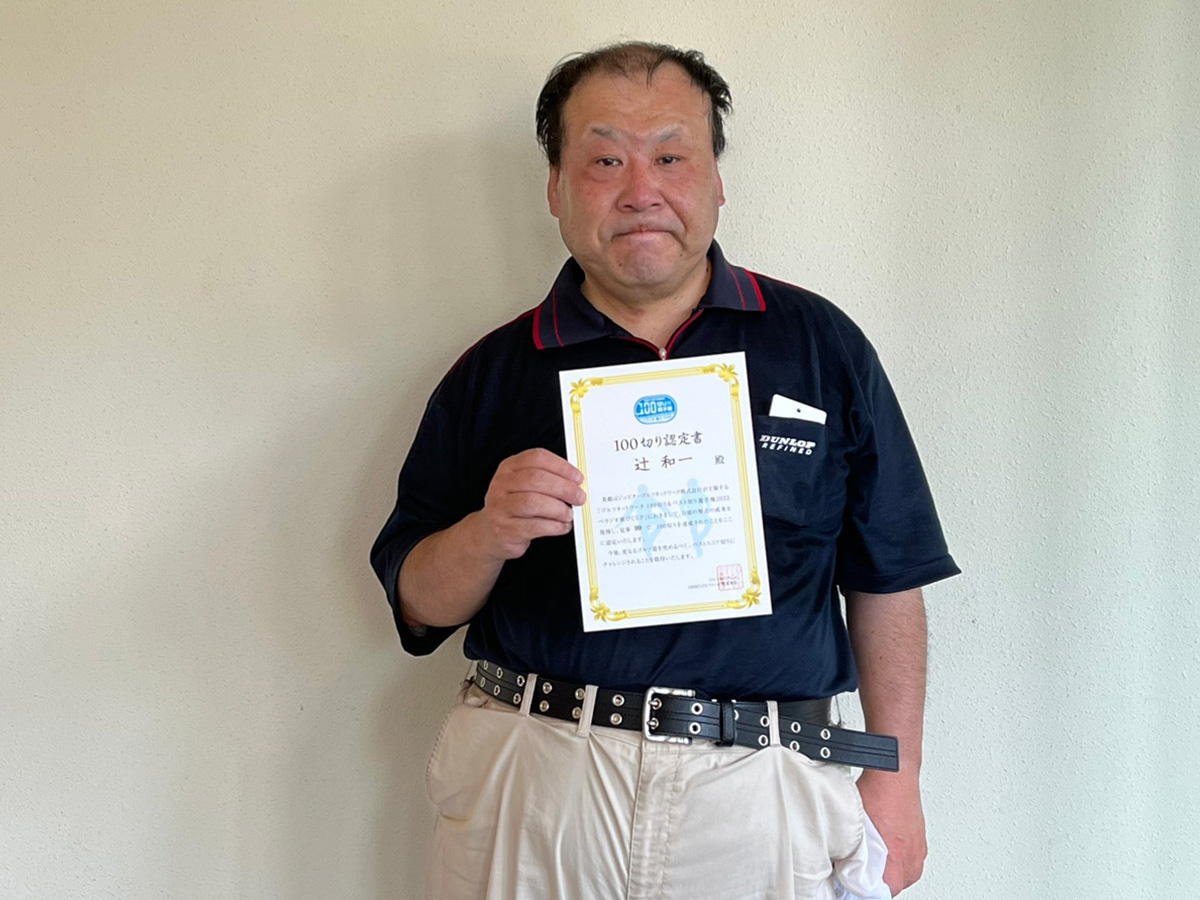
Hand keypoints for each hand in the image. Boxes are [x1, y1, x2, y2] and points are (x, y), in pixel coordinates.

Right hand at [475, 448, 584, 560]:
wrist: (489, 533)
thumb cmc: (514, 506)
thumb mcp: (523, 486)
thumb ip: (546, 479)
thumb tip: (575, 483)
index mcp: (509, 467)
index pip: (537, 458)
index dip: (561, 466)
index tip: (577, 478)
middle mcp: (501, 484)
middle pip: (536, 479)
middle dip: (563, 488)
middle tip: (579, 497)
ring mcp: (500, 507)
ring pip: (533, 502)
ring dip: (558, 508)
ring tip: (569, 514)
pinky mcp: (505, 529)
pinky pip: (533, 526)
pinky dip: (553, 526)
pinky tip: (562, 526)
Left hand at [855, 769, 926, 895]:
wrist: (896, 774)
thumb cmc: (878, 796)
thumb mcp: (854, 829)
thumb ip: (849, 856)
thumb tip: (838, 868)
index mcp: (897, 863)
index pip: (879, 895)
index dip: (860, 890)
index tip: (850, 883)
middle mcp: (911, 862)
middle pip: (890, 888)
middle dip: (873, 882)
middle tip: (855, 869)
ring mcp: (918, 853)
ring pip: (900, 876)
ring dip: (886, 871)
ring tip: (870, 856)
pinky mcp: (920, 844)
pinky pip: (907, 862)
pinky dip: (895, 858)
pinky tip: (883, 845)